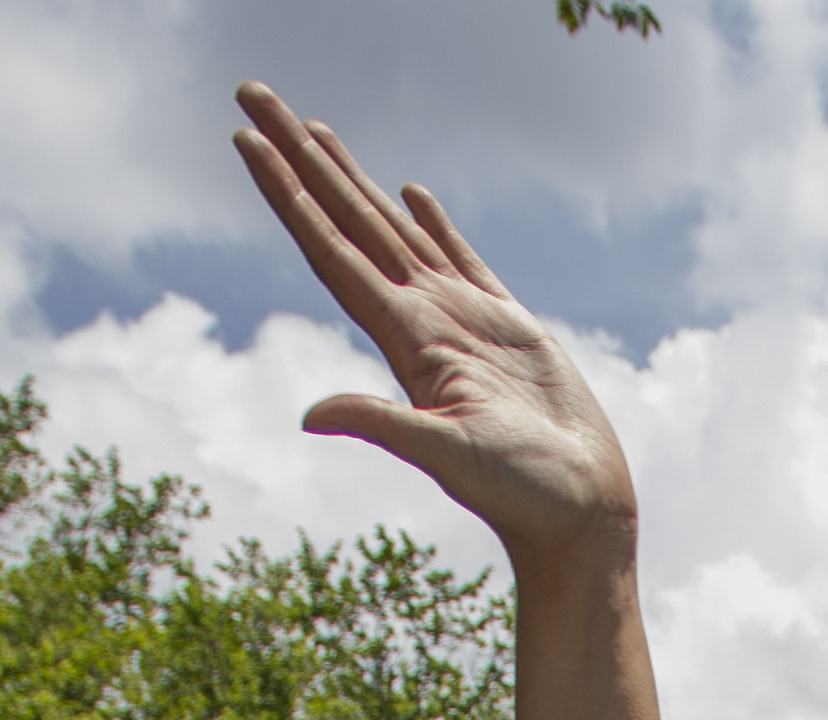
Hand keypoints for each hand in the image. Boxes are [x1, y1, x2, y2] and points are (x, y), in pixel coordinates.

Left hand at [235, 81, 635, 557]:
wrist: (580, 516)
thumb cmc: (524, 494)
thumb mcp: (449, 457)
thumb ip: (385, 426)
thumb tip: (311, 416)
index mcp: (407, 338)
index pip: (331, 249)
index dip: (288, 193)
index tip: (247, 139)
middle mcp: (423, 320)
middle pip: (349, 221)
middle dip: (301, 158)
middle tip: (253, 95)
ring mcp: (462, 321)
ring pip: (394, 230)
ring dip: (350, 180)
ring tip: (312, 129)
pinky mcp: (507, 330)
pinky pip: (460, 259)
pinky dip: (432, 223)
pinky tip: (410, 194)